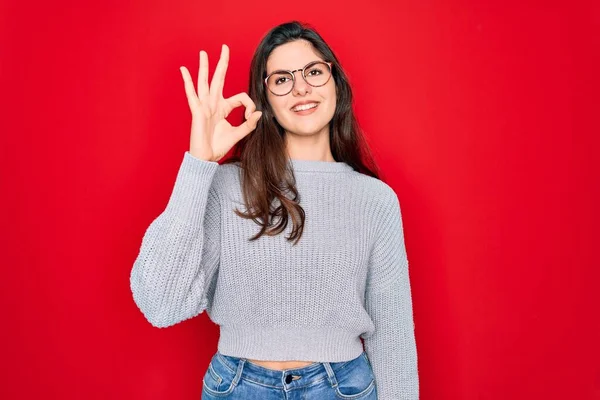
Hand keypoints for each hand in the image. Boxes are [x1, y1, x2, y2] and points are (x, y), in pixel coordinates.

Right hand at [179, 44, 261, 161]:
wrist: (207, 158)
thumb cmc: (219, 146)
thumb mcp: (238, 134)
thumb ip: (248, 124)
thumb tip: (258, 112)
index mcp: (223, 108)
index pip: (240, 97)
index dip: (249, 105)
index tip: (250, 116)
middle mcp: (214, 103)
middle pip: (218, 79)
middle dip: (222, 63)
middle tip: (224, 47)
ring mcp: (204, 106)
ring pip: (204, 82)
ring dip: (205, 67)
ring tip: (204, 53)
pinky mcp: (197, 112)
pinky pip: (192, 94)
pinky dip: (188, 82)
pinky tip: (184, 70)